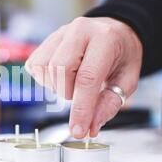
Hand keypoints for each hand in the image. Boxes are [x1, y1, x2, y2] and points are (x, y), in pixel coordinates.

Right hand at [25, 17, 142, 138]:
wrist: (113, 32)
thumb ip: (109, 104)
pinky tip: (61, 77)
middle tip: (81, 93)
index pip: (87, 78)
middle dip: (67, 93)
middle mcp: (80, 30)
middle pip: (60, 71)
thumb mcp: (126, 81)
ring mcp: (60, 33)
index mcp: (105, 39)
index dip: (81, 108)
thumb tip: (90, 127)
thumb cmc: (121, 56)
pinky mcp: (47, 41)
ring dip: (56, 86)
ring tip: (72, 82)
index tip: (78, 131)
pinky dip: (46, 79)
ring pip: (44, 69)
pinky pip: (35, 65)